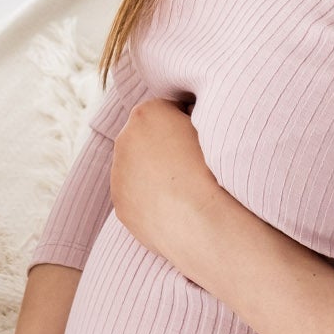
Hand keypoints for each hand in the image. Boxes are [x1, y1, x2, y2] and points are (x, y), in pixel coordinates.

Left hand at [109, 97, 223, 282]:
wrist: (205, 222)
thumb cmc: (215, 172)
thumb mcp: (211, 127)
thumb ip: (193, 117)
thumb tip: (191, 121)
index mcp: (147, 113)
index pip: (167, 111)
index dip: (186, 123)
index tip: (201, 139)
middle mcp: (124, 139)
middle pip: (145, 138)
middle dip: (163, 147)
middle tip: (191, 165)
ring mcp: (118, 175)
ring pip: (136, 169)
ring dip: (153, 175)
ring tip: (184, 191)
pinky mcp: (120, 206)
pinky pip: (135, 198)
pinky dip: (149, 201)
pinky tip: (173, 209)